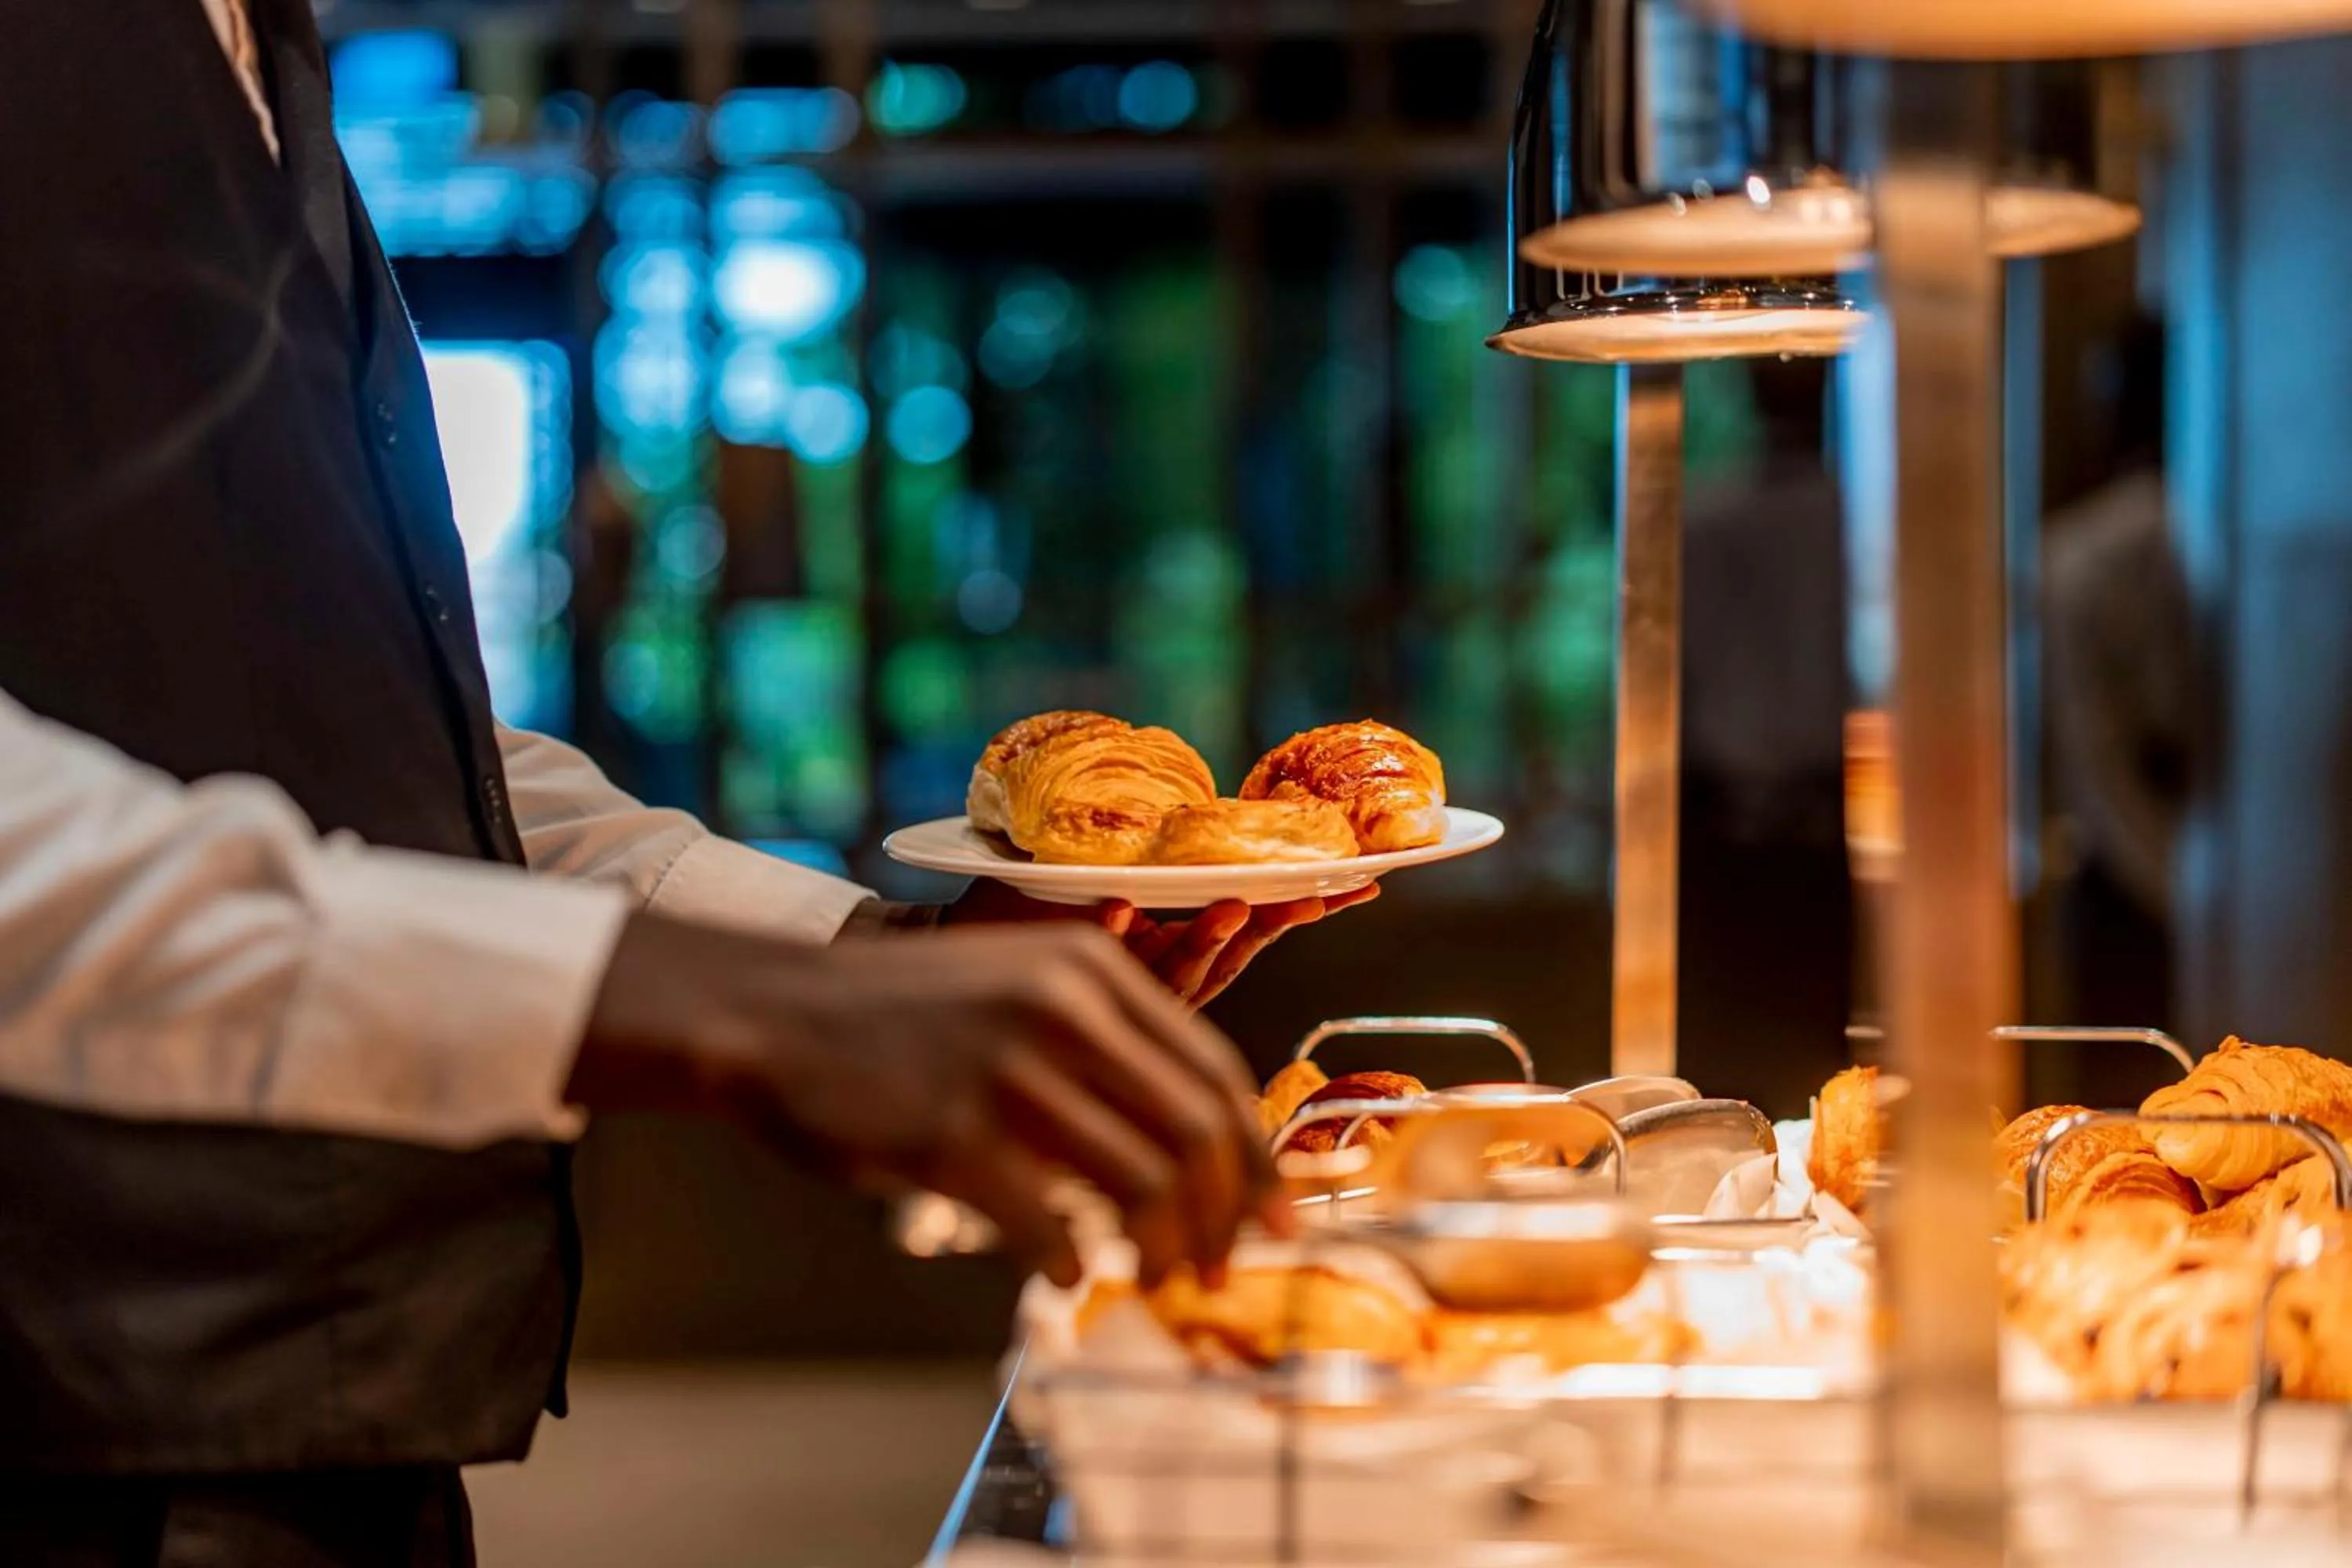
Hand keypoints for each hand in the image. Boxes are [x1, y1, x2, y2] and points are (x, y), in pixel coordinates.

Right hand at [571, 912, 1291, 1289]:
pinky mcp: (952, 1135)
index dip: (1257, 1157)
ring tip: (1153, 1279)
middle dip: (1227, 1217)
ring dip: (1161, 1251)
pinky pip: (1048, 1225)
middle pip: (1195, 1134)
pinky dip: (1068, 1264)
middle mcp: (1063, 1010)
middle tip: (1223, 1267)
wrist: (771, 1012)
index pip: (1215, 1073)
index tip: (1278, 1214)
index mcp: (1092, 970)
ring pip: (1139, 1185)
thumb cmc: (901, 1017)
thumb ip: (1103, 1046)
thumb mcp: (1019, 987)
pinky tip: (1061, 1273)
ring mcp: (1007, 1071)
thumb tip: (1193, 1146)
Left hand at [944, 881, 1381, 1007]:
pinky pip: (1095, 957)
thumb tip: (1234, 820)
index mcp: (1183, 943)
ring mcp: (1123, 984)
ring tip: (1230, 904)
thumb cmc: (1041, 908)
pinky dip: (1111, 932)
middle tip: (1319, 894)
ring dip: (1206, 936)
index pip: (1262, 924)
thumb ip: (1173, 869)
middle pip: (1239, 950)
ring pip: (1182, 968)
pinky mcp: (1072, 980)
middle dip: (1280, 922)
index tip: (1366, 880)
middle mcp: (1164, 972)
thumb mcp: (1120, 882)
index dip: (1311, 904)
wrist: (962, 943)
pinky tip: (1120, 906)